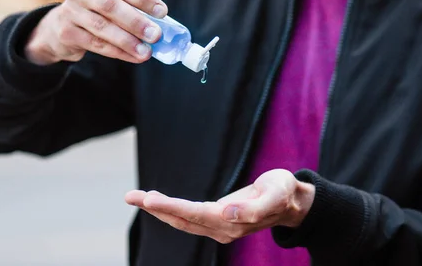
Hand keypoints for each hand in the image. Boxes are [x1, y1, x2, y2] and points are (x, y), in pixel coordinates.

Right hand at [25, 0, 167, 64]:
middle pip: (111, 6)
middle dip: (136, 22)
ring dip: (128, 41)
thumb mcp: (109, 5)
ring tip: (146, 52)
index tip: (163, 12)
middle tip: (156, 35)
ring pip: (103, 28)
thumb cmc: (95, 14)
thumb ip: (131, 11)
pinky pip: (96, 44)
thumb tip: (163, 27)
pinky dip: (118, 52)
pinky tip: (133, 57)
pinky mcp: (67, 33)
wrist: (59, 28)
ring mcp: (71, 12)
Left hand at [125, 169, 314, 243]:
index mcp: (233, 222)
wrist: (292, 202)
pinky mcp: (216, 221)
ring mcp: (218, 227)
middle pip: (181, 220)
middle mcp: (222, 229)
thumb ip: (254, 207)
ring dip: (157, 209)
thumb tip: (227, 213)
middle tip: (130, 196)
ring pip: (181, 220)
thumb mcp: (276, 193)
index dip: (171, 207)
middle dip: (155, 208)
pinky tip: (155, 203)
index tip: (149, 199)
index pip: (194, 214)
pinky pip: (187, 217)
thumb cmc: (283, 192)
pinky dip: (168, 209)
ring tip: (133, 197)